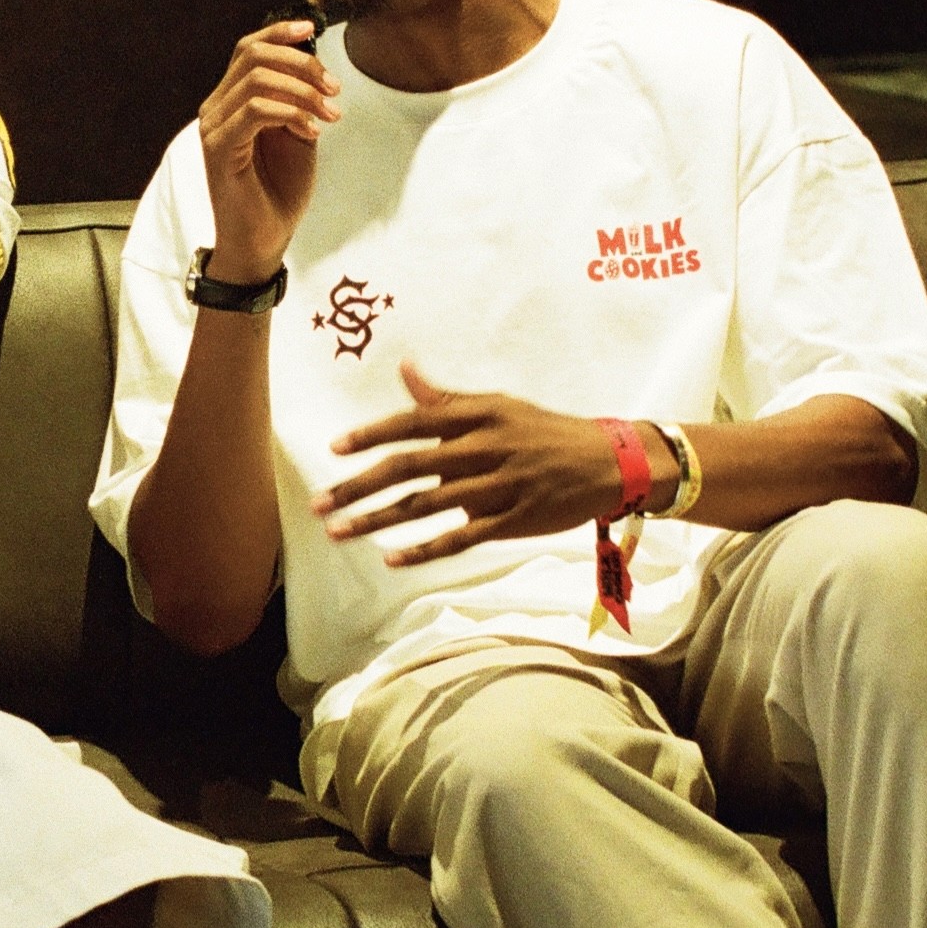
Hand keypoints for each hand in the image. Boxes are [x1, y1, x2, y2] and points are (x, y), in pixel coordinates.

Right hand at [198, 21, 339, 278]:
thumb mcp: (297, 135)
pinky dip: (291, 112)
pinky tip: (311, 130)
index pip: (248, 48)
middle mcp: (215, 108)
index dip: (279, 31)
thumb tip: (312, 66)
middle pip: (253, 55)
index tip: (313, 27)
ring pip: (258, 80)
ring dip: (304, 92)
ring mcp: (214, 127)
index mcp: (231, 101)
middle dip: (302, 64)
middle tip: (334, 89)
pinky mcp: (219, 148)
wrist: (263, 240)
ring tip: (330, 114)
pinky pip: (256, 111)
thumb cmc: (278, 191)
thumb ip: (298, 100)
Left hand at [315, 362, 626, 567]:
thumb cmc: (543, 430)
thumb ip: (445, 399)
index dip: (372, 435)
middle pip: (410, 467)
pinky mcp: (513, 520)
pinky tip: (392, 558)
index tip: (334, 449)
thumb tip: (405, 369)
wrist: (607, 461)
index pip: (414, 423)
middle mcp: (484, 448)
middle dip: (359, 486)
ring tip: (339, 531)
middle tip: (319, 503)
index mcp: (477, 416)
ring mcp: (498, 486)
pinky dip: (425, 549)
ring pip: (427, 506)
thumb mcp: (497, 405)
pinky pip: (461, 538)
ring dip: (378, 520)